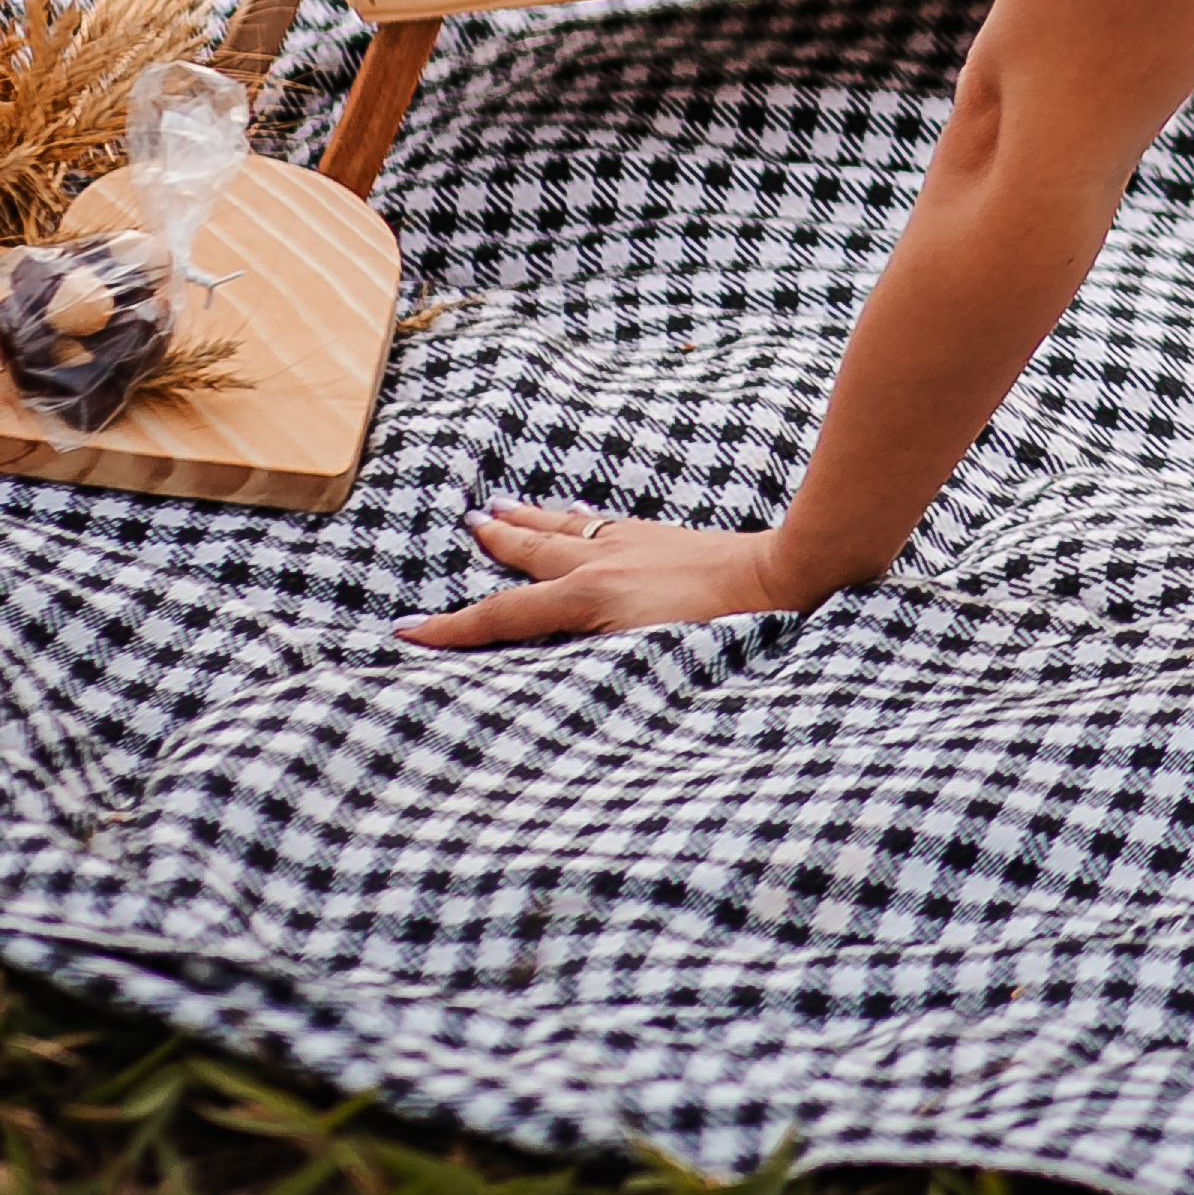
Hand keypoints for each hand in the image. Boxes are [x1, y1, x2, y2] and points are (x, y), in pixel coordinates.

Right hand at [394, 504, 797, 649]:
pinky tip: (576, 517)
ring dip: (528, 520)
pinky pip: (601, 524)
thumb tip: (555, 685)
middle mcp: (601, 563)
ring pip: (562, 528)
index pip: (504, 618)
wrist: (785, 575)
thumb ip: (596, 668)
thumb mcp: (651, 661)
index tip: (406, 632)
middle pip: (530, 552)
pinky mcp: (660, 535)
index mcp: (592, 598)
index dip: (453, 629)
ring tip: (496, 509)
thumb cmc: (725, 630)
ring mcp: (631, 543)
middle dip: (493, 545)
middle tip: (461, 529)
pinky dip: (574, 520)